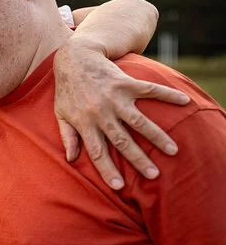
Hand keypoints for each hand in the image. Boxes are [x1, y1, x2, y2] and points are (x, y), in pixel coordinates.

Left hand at [53, 42, 190, 189]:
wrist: (74, 58)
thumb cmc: (67, 89)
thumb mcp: (60, 114)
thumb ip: (67, 136)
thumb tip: (71, 159)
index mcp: (85, 123)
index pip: (97, 152)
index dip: (106, 169)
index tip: (118, 186)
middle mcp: (101, 113)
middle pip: (121, 141)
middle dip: (138, 159)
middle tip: (154, 174)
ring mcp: (114, 97)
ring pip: (138, 121)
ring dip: (156, 136)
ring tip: (172, 150)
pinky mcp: (125, 82)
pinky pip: (149, 90)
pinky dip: (167, 95)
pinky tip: (184, 101)